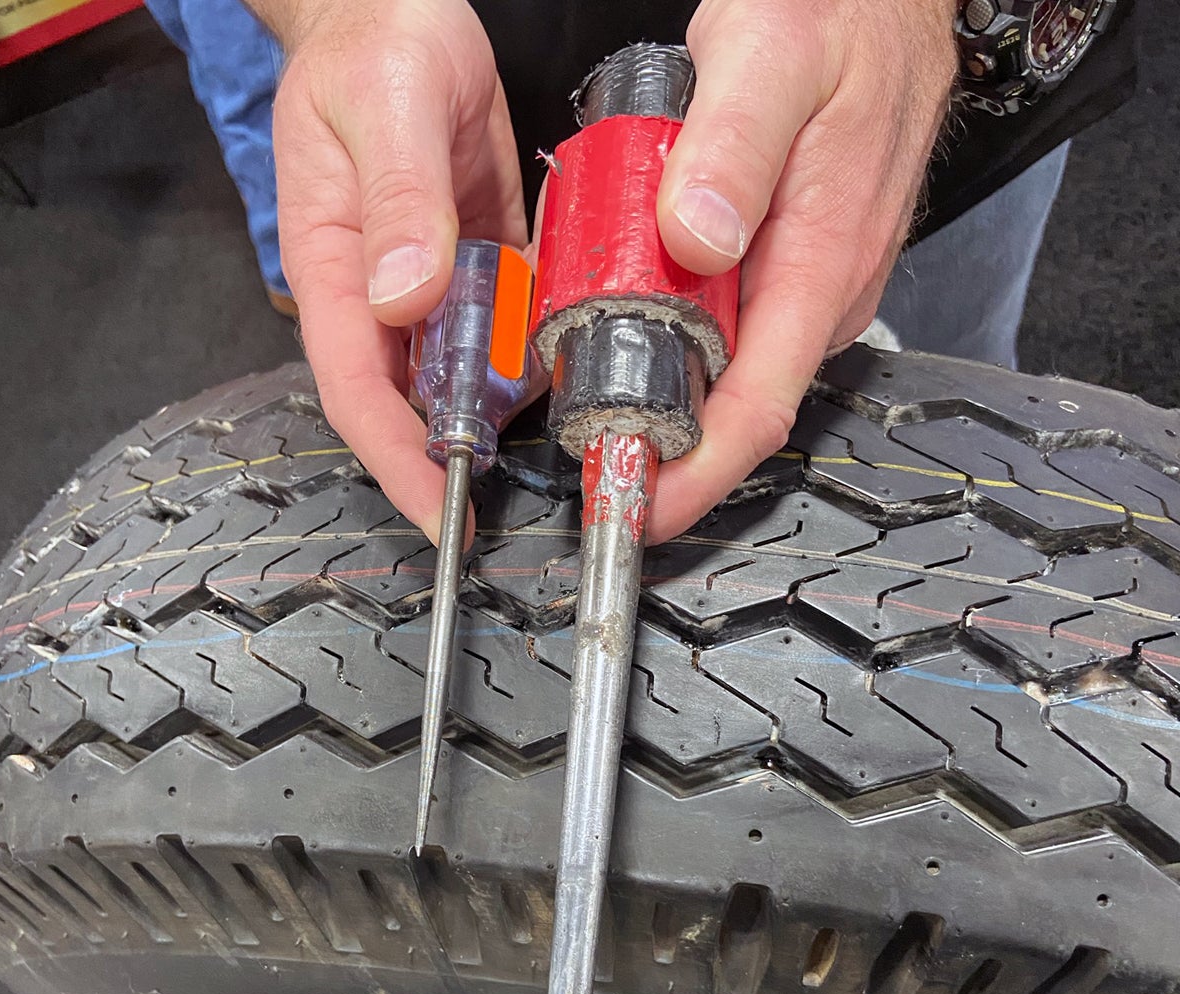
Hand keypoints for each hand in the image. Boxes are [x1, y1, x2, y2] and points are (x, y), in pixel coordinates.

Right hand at [262, 0, 525, 542]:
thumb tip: (406, 295)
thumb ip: (398, 199)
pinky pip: (502, 333)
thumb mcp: (386, 106)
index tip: (439, 515)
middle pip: (410, 404)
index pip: (357, 392)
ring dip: (501, 415)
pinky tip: (570, 372)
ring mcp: (428, 288)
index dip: (397, 463)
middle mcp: (380, 295)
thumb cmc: (370, 46)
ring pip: (461, 377)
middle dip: (452, 463)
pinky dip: (530, 359)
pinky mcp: (474, 268)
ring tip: (558, 450)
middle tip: (509, 510)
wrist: (396, 12)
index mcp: (337, 269)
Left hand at [645, 0, 957, 542]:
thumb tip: (695, 239)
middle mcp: (823, 291)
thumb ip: (730, 147)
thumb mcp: (769, 52)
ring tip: (600, 393)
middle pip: (738, 406)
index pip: (756, 408)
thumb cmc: (839, 14)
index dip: (693, 476)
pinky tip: (644, 327)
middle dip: (665, 447)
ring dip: (670, 394)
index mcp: (820, 261)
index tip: (636, 508)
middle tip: (589, 453)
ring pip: (734, 369)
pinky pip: (737, 327)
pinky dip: (687, 343)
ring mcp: (813, 285)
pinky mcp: (800, 269)